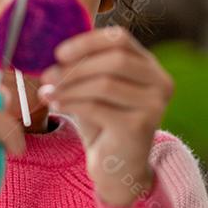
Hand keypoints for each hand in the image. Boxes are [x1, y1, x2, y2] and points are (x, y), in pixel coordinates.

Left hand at [38, 25, 172, 206]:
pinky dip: (71, 104)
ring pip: (105, 83)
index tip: (58, 52)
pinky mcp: (140, 126)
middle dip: (76, 66)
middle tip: (47, 74)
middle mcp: (160, 83)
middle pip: (115, 60)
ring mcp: (154, 105)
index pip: (120, 39)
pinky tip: (55, 106)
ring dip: (70, 87)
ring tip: (47, 92)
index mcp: (150, 67)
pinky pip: (98, 107)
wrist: (117, 168)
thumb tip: (53, 51)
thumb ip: (84, 67)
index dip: (87, 42)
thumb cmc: (103, 123)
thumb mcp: (95, 89)